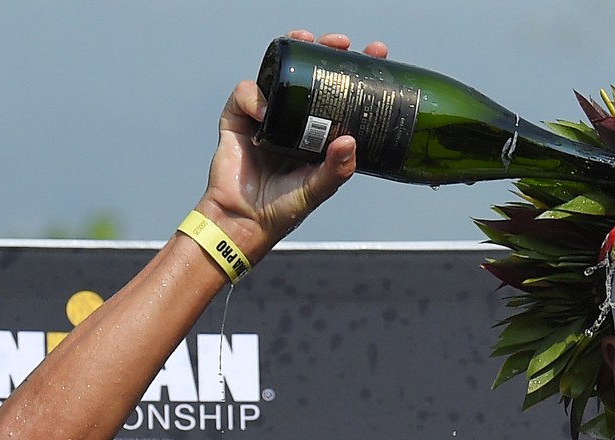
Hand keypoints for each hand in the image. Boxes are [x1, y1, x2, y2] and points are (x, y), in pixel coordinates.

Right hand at [198, 30, 388, 254]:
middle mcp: (294, 118)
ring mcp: (265, 115)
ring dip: (290, 53)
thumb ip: (336, 170)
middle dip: (324, 50)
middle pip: (310, 72)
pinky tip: (265, 111)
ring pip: (277, 72)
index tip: (376, 53)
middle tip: (340, 44)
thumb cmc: (282, 208)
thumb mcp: (317, 188)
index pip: (341, 92)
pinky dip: (254, 97)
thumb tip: (350, 142)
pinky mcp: (238, 119)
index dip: (357, 70)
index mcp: (318, 131)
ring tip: (303, 43)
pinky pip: (246, 93)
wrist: (243, 221)